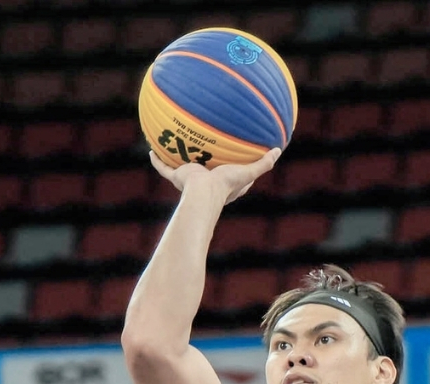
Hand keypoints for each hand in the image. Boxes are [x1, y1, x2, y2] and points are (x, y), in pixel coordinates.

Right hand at [149, 148, 280, 205]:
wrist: (203, 192)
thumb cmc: (226, 185)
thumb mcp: (249, 172)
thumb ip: (264, 163)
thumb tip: (279, 150)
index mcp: (220, 184)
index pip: (227, 175)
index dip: (232, 166)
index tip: (235, 156)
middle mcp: (203, 181)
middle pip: (202, 169)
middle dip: (202, 161)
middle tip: (202, 148)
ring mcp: (188, 179)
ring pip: (180, 167)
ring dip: (175, 158)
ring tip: (172, 144)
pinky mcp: (176, 177)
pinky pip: (163, 167)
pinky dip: (156, 159)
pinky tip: (151, 149)